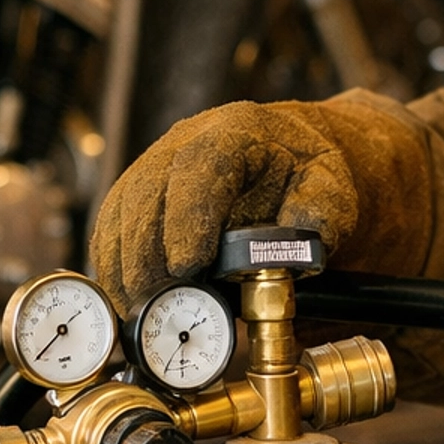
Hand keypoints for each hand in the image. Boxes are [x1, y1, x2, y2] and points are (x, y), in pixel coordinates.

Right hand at [90, 92, 430, 310]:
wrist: (287, 157)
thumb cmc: (308, 176)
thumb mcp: (333, 187)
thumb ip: (324, 209)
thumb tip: (302, 231)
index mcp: (238, 132)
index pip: (202, 165)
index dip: (188, 216)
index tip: (187, 266)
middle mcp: (186, 140)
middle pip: (147, 193)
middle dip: (147, 255)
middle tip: (156, 305)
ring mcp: (155, 162)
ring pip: (120, 210)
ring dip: (122, 266)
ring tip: (137, 312)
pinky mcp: (136, 189)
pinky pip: (110, 224)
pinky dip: (112, 265)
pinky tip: (125, 300)